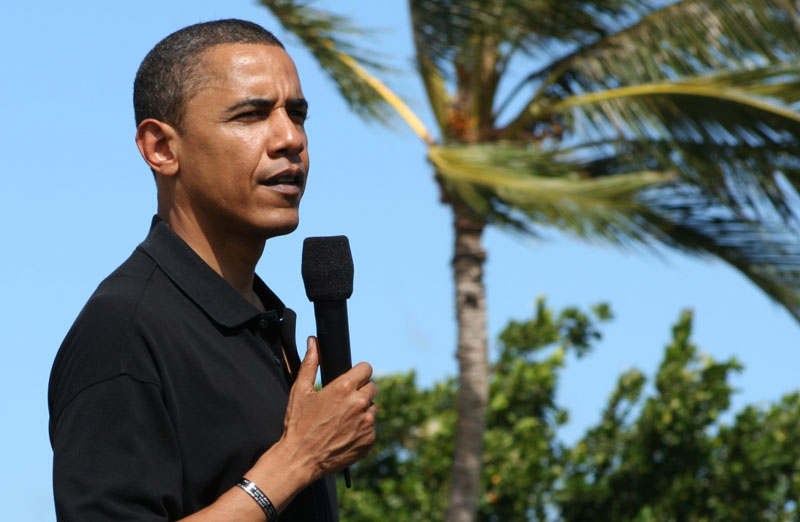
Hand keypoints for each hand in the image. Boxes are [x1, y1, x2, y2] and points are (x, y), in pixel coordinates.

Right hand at [278, 336, 376, 481]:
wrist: (300, 459)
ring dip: (362, 411)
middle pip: (372, 388)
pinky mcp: (369, 441)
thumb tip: (313, 342)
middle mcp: (359, 404)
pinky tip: (344, 433)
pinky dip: (362, 429)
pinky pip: (371, 428)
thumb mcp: (300, 391)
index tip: (351, 379)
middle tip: (343, 402)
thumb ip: (310, 364)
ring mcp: (366, 424)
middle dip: (360, 391)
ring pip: (372, 408)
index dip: (358, 372)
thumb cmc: (298, 424)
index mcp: (344, 388)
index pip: (366, 368)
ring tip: (342, 420)